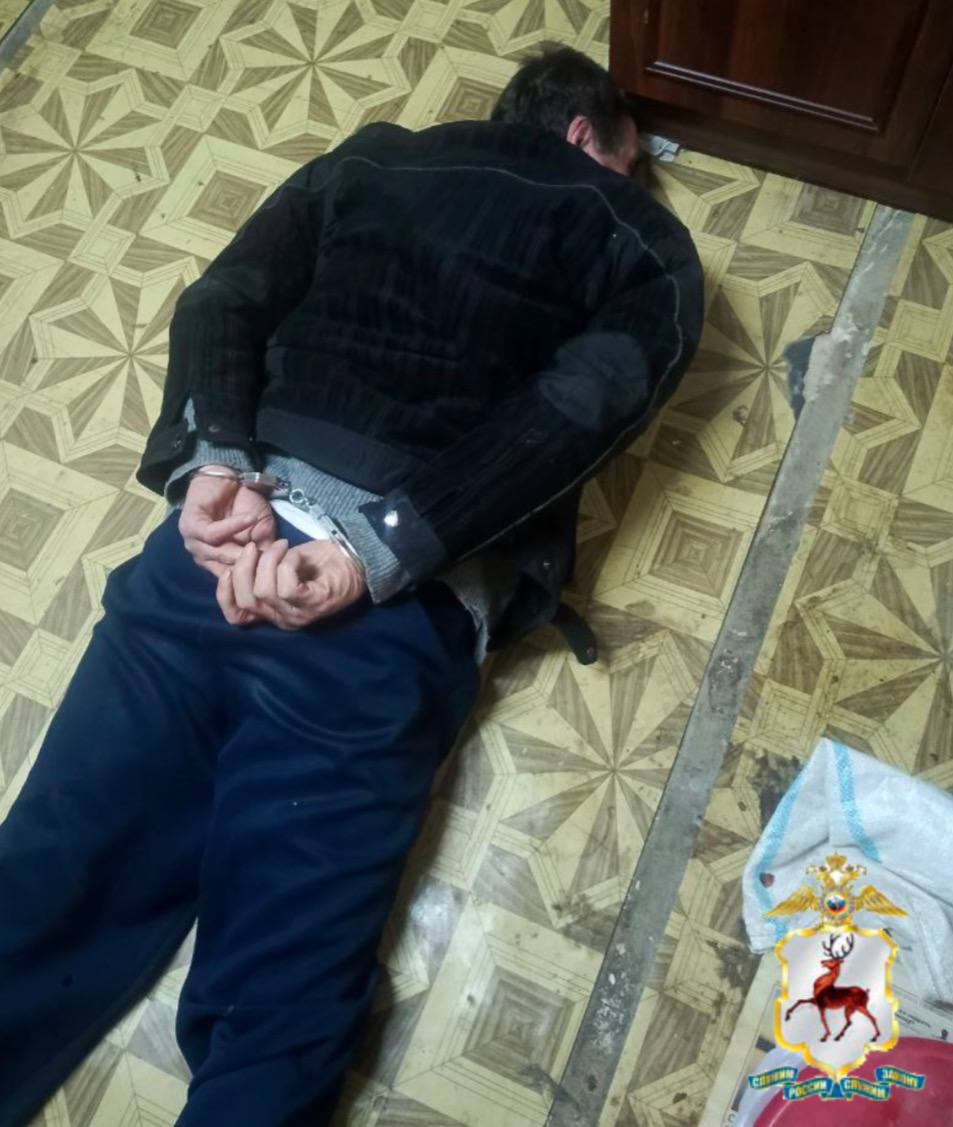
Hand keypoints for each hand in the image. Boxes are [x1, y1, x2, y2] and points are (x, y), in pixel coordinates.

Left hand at [179, 469, 275, 578]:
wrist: (230, 477)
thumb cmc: (246, 505)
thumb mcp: (261, 533)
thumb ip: (263, 553)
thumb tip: (270, 574)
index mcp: (219, 563)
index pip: (234, 583)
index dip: (252, 580)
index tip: (274, 575)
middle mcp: (204, 557)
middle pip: (225, 572)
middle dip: (246, 567)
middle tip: (268, 561)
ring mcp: (194, 543)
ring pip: (217, 555)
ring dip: (238, 550)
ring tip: (256, 543)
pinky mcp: (190, 526)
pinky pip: (212, 534)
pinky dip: (232, 527)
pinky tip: (249, 519)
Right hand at [216, 539, 367, 629]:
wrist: (354, 557)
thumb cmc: (316, 561)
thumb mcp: (279, 565)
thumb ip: (257, 571)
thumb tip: (235, 564)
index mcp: (271, 611)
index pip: (236, 616)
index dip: (224, 594)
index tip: (226, 568)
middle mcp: (283, 619)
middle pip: (248, 600)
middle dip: (245, 568)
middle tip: (258, 547)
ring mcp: (300, 614)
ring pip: (265, 591)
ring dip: (269, 560)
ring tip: (282, 546)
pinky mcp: (314, 604)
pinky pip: (287, 586)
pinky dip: (287, 564)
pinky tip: (296, 556)